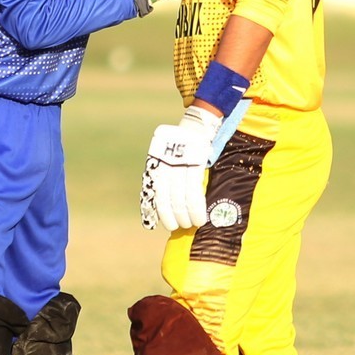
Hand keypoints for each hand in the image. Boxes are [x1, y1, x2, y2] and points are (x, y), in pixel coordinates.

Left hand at [139, 105, 218, 231]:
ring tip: (192, 224)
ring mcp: (179, 164)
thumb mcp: (167, 160)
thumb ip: (164, 179)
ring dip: (186, 216)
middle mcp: (165, 165)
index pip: (154, 194)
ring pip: (180, 197)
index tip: (165, 224)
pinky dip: (196, 208)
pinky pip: (194, 191)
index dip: (160, 211)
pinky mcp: (195, 163)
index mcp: (156, 165)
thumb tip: (162, 207)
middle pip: (166, 198)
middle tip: (180, 227)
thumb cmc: (180, 149)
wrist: (196, 127)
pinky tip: (200, 217)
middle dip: (173, 216)